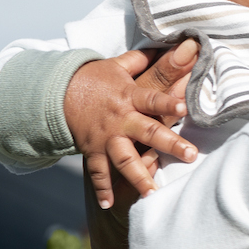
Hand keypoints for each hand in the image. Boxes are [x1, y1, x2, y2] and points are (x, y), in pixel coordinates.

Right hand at [66, 39, 199, 207]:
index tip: (186, 106)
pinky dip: (103, 189)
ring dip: (139, 175)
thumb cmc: (96, 79)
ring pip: (125, 158)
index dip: (169, 101)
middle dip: (169, 144)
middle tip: (191, 155)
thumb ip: (148, 59)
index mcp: (128, 95)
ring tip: (153, 193)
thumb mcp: (119, 65)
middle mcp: (120, 118)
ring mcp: (105, 137)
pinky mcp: (93, 150)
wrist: (58, 93)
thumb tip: (180, 43)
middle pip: (147, 132)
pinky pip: (98, 172)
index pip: (152, 98)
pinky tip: (110, 205)